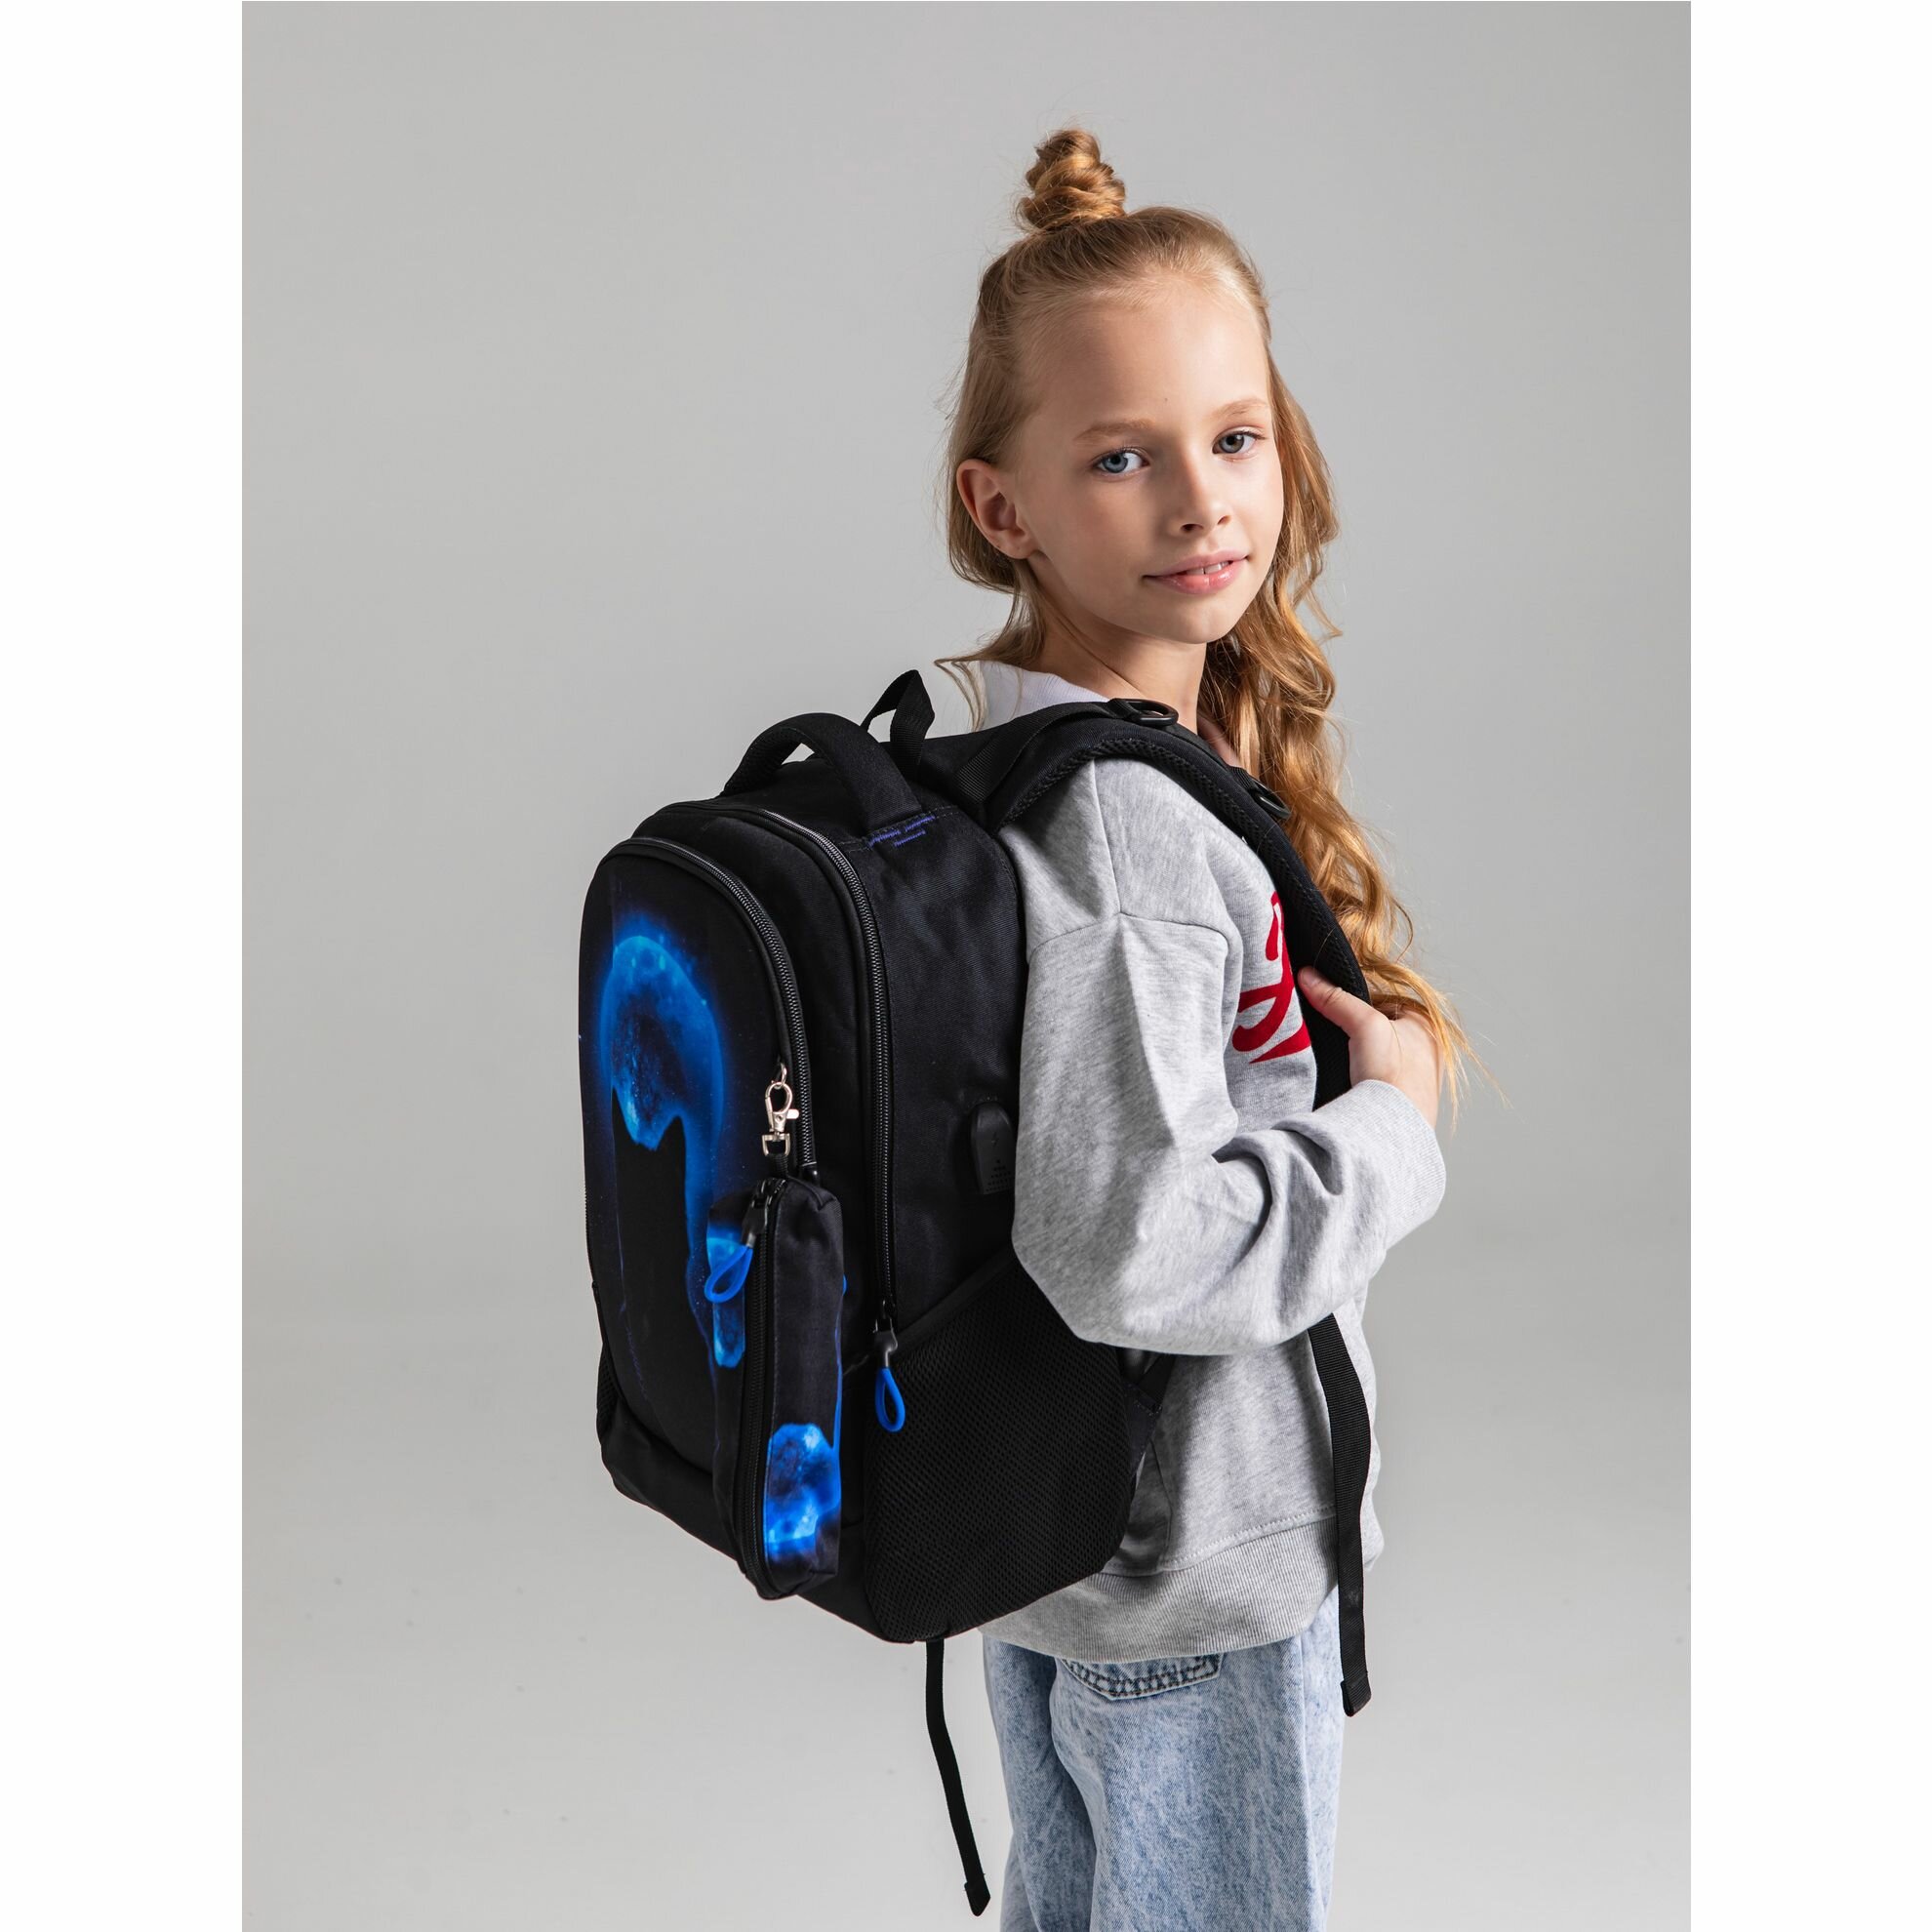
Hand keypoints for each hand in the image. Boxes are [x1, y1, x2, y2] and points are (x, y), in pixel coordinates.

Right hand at [1295, 964, 1441, 1131]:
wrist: (1392, 1131)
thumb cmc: (1394, 1077)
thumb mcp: (1365, 1025)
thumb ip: (1336, 999)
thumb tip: (1309, 976)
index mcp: (1428, 1028)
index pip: (1384, 1003)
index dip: (1357, 1006)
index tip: (1337, 1011)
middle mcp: (1428, 1052)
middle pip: (1378, 1031)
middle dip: (1356, 1035)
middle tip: (1337, 1040)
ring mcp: (1416, 1080)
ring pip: (1374, 1058)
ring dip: (1356, 1059)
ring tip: (1341, 1063)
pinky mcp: (1401, 1103)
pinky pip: (1374, 1082)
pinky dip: (1360, 1081)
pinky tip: (1349, 1084)